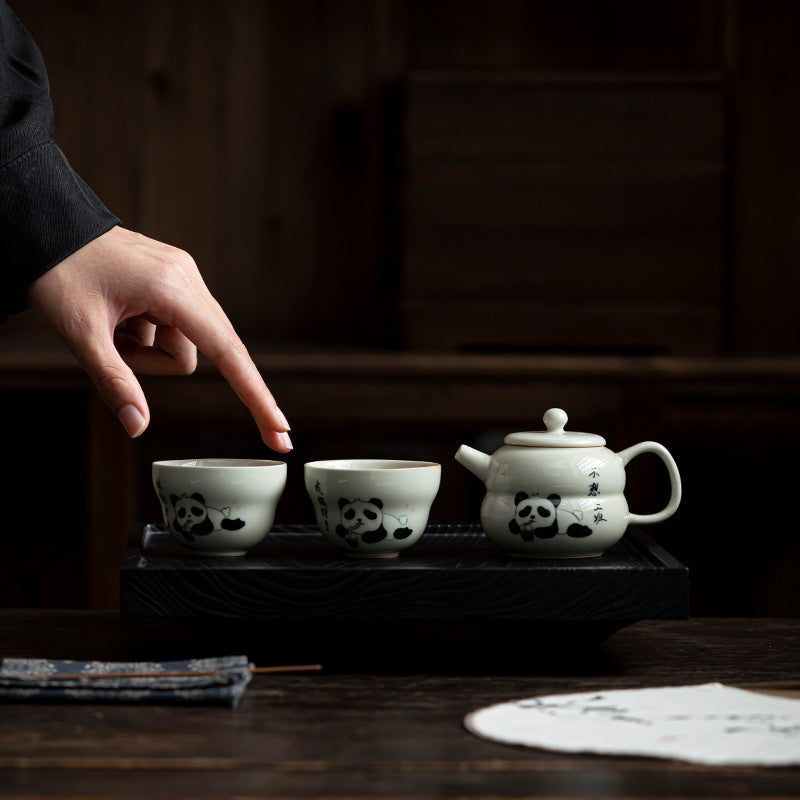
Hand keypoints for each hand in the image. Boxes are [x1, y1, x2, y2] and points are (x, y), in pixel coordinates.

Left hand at [25, 226, 292, 451]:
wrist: (40, 221)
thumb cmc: (57, 269)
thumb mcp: (80, 333)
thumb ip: (114, 382)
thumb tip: (139, 427)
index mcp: (172, 288)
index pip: (227, 353)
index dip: (255, 396)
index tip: (280, 429)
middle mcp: (187, 279)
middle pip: (202, 350)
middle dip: (158, 363)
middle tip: (121, 347)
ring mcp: (181, 278)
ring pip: (182, 344)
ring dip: (146, 352)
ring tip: (107, 329)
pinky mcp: (170, 280)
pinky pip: (172, 327)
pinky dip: (144, 336)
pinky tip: (115, 318)